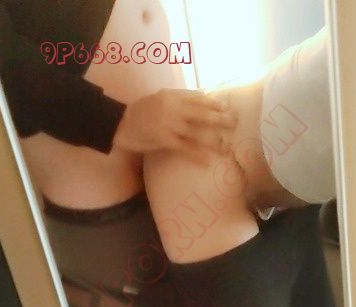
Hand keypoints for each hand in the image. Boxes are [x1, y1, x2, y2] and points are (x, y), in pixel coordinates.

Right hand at [113, 89, 235, 161]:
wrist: (121, 124)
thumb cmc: (143, 112)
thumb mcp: (160, 99)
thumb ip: (179, 100)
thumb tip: (202, 102)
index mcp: (172, 95)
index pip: (199, 97)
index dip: (214, 103)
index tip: (227, 107)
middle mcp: (173, 107)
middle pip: (203, 113)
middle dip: (220, 119)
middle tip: (235, 124)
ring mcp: (169, 124)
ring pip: (198, 132)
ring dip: (214, 141)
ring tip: (227, 148)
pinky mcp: (164, 139)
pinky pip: (185, 148)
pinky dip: (197, 156)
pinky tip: (207, 162)